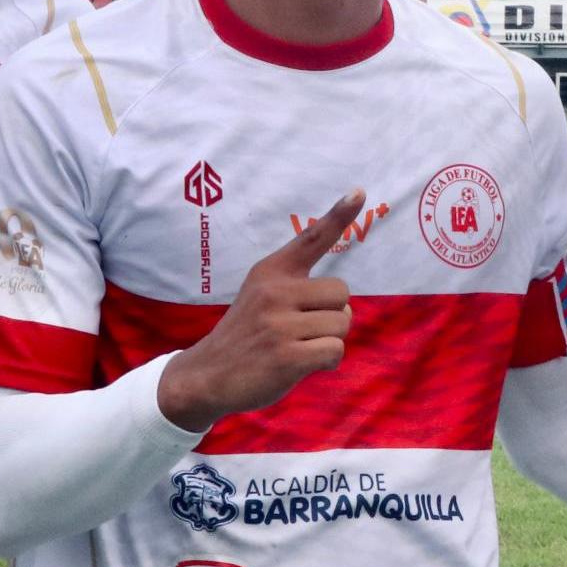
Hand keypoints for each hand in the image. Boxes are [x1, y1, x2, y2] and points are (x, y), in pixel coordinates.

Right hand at [156, 190, 363, 431]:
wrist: (207, 374)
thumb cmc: (246, 334)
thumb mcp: (260, 294)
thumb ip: (293, 284)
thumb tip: (341, 296)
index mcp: (270, 271)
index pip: (311, 238)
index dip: (339, 215)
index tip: (359, 192)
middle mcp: (274, 292)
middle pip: (342, 293)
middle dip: (333, 315)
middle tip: (303, 329)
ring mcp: (279, 325)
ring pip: (342, 324)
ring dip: (328, 340)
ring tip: (298, 346)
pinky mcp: (287, 357)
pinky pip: (335, 351)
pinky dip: (326, 361)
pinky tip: (301, 364)